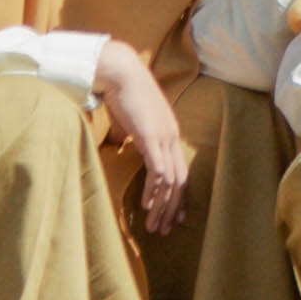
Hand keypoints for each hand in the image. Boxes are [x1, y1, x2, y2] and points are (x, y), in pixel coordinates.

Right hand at [93, 38, 196, 231]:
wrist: (120, 70)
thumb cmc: (122, 91)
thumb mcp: (132, 118)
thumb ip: (133, 135)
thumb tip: (122, 146)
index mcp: (170, 131)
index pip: (180, 170)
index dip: (178, 195)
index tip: (174, 214)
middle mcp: (172, 136)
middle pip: (180, 181)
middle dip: (173, 208)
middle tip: (166, 229)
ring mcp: (164, 137)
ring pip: (170, 181)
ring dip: (162, 206)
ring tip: (155, 226)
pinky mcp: (151, 138)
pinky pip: (157, 172)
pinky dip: (153, 191)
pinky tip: (145, 206)